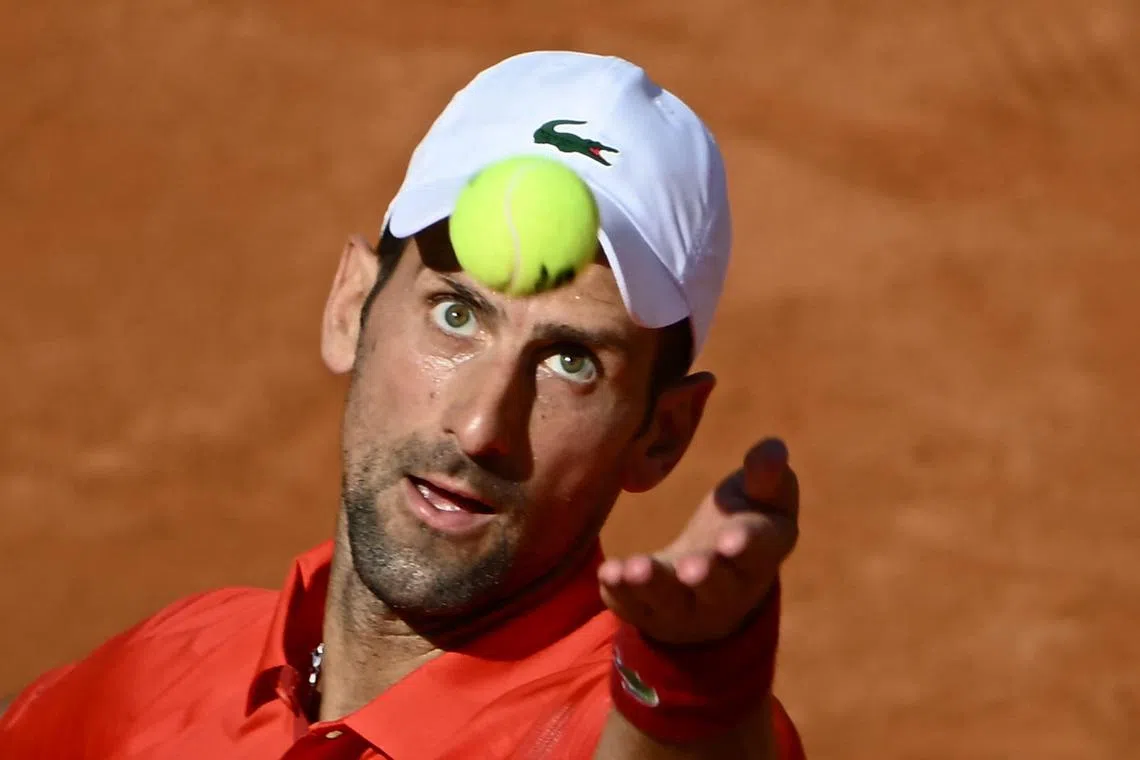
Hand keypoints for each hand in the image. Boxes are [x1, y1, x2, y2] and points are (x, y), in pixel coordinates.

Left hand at [598, 437, 799, 643]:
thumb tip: (773, 447)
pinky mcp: (648, 612)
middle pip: (716, 588)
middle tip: (690, 569)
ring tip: (636, 569)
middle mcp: (726, 591)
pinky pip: (633, 607)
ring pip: (670, 601)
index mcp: (760, 557)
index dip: (746, 545)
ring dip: (653, 586)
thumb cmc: (742, 524)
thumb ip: (768, 476)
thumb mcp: (765, 499)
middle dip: (703, 577)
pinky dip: (620, 593)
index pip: (758, 553)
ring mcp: (686, 607)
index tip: (731, 540)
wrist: (711, 579)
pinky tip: (608, 574)